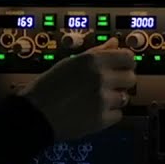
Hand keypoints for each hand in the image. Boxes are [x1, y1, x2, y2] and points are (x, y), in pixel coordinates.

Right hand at [21, 37, 135, 141]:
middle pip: (130, 78)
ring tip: (96, 99)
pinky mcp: (101, 119)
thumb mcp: (70, 63)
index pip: (128, 57)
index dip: (125, 62)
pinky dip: (109, 115)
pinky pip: (118, 115)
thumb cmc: (46, 88)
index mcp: (92, 61)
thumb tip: (114, 43)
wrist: (34, 115)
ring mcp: (102, 100)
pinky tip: (94, 111)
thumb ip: (96, 52)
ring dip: (115, 99)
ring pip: (125, 97)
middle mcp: (100, 78)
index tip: (121, 66)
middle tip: (108, 85)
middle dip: (121, 81)